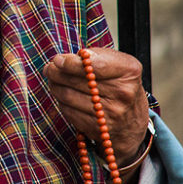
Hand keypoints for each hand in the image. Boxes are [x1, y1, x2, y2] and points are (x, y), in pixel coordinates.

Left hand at [44, 48, 149, 168]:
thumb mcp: (115, 63)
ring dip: (54, 86)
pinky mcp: (99, 128)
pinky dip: (61, 101)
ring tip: (54, 80)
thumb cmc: (118, 83)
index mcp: (128, 71)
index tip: (57, 60)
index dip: (70, 62)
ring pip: (67, 95)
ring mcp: (112, 113)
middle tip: (49, 68)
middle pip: (75, 80)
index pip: (93, 65)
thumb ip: (92, 56)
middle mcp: (123, 93)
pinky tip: (64, 96)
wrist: (132, 121)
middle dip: (55, 72)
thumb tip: (62, 60)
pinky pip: (68, 111)